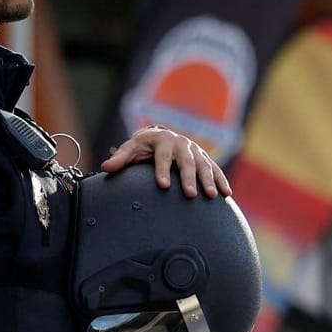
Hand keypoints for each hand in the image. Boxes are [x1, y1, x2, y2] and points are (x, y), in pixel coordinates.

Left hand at [100, 125, 229, 198]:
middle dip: (190, 178)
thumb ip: (120, 159)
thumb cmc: (144, 147)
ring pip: (204, 165)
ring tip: (212, 196)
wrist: (161, 135)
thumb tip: (105, 167)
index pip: (162, 157)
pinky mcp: (205, 158)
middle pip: (186, 162)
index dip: (163, 170)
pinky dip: (222, 180)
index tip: (162, 186)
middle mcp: (181, 144)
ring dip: (209, 180)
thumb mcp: (131, 149)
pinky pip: (215, 169)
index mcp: (162, 141)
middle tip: (190, 194)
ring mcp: (195, 151)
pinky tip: (226, 194)